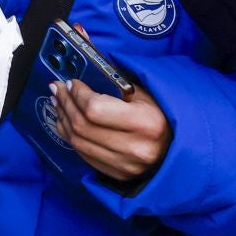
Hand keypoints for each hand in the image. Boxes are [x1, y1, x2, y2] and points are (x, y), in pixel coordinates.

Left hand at [51, 76, 171, 181]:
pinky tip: (65, 121)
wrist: (177, 149)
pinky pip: (83, 154)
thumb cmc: (158, 116)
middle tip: (58, 89)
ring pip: (78, 141)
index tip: (71, 83)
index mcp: (146, 123)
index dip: (77, 94)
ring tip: (59, 102)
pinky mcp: (118, 174)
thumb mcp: (143, 94)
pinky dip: (69, 135)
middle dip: (65, 103)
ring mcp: (126, 165)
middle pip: (83, 125)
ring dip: (63, 118)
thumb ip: (111, 81)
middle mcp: (137, 148)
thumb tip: (79, 61)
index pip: (94, 109)